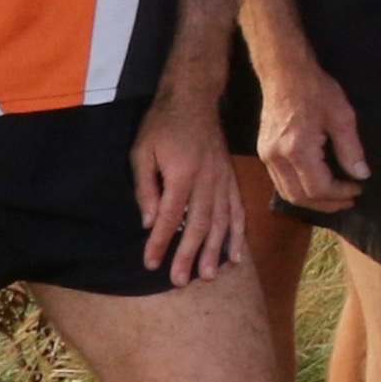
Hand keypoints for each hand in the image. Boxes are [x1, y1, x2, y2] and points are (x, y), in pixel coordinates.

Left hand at [128, 92, 250, 285]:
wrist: (194, 100)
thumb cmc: (162, 125)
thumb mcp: (142, 151)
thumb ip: (146, 188)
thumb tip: (149, 222)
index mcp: (182, 173)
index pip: (169, 216)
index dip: (160, 242)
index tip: (152, 264)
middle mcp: (206, 180)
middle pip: (199, 225)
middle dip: (189, 256)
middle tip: (181, 281)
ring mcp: (223, 181)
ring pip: (221, 222)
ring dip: (215, 251)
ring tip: (209, 276)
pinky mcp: (231, 180)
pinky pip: (238, 211)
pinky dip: (238, 235)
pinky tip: (236, 256)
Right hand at [255, 56, 370, 212]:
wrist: (284, 73)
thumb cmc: (315, 90)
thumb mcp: (342, 116)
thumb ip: (351, 149)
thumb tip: (361, 175)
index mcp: (297, 149)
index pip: (318, 188)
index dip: (340, 194)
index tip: (358, 189)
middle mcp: (277, 157)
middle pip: (300, 197)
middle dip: (327, 204)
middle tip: (349, 201)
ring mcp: (266, 156)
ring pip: (287, 193)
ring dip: (312, 201)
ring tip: (335, 198)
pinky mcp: (263, 151)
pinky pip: (280, 181)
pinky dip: (298, 190)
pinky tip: (316, 185)